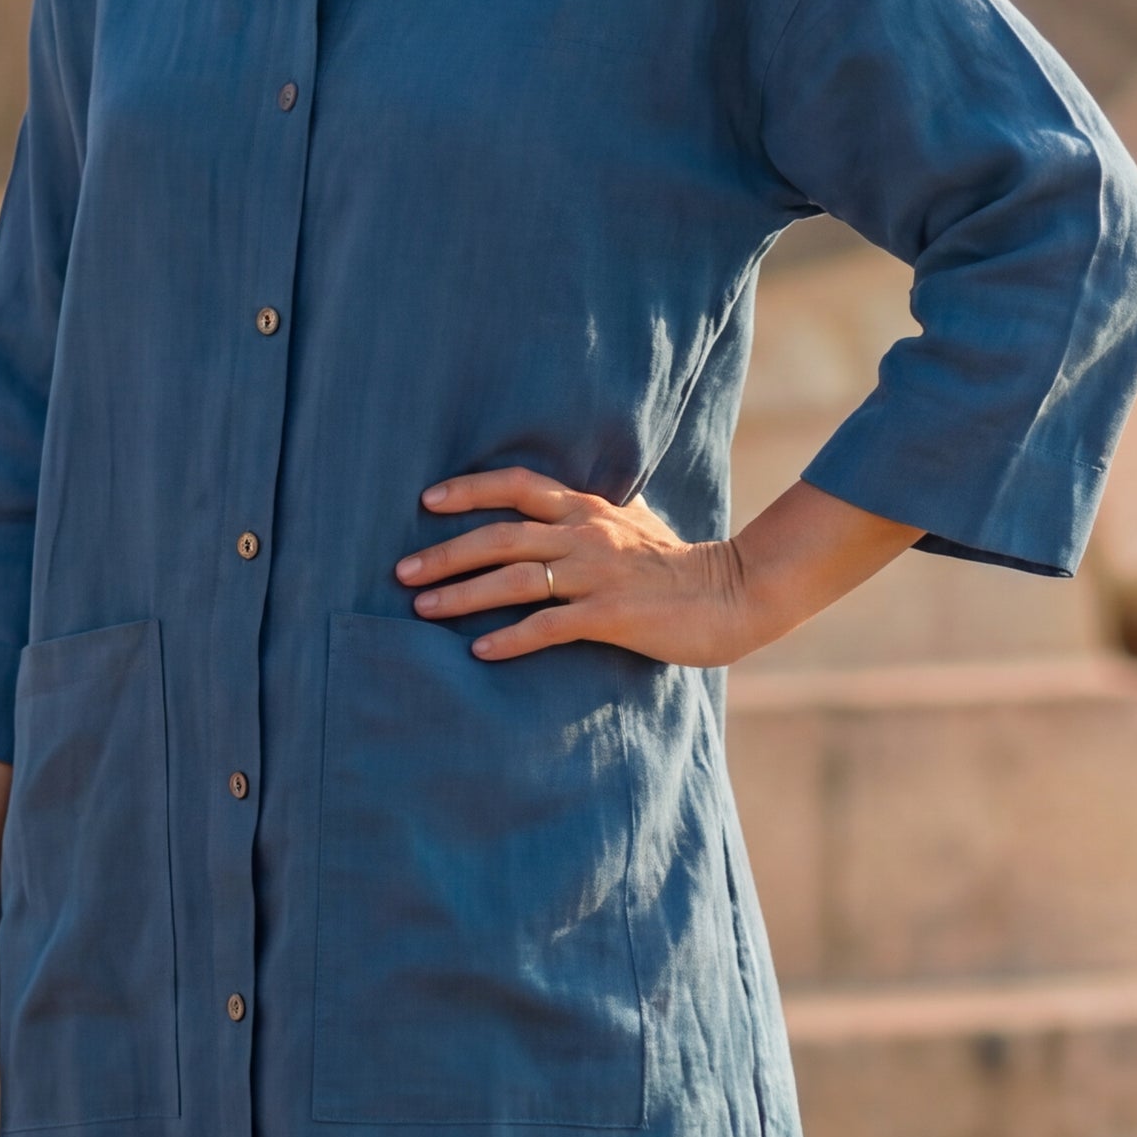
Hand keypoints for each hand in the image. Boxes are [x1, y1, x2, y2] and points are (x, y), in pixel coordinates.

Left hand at [398, 469, 916, 666]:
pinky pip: (549, 626)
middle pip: (502, 535)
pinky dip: (511, 638)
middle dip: (446, 552)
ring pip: (516, 579)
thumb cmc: (679, 564)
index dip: (470, 488)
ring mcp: (598, 574)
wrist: (733, 594)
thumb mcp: (636, 522)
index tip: (426, 500)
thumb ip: (597, 511)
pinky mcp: (610, 615)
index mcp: (589, 508)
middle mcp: (587, 534)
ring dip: (464, 595)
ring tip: (424, 611)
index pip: (519, 484)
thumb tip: (570, 498)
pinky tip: (479, 651)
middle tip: (402, 572)